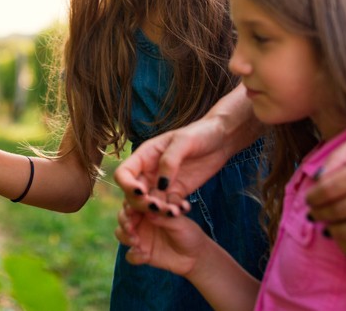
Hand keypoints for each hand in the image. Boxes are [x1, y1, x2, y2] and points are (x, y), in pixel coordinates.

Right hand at [114, 118, 232, 213]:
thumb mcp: (183, 141)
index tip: (141, 192)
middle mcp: (149, 172)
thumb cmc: (200, 133)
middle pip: (133, 195)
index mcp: (144, 156)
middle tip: (158, 208)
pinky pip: (169, 208)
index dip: (127, 185)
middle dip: (142, 204)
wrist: (222, 138)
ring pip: (150, 205)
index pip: (123, 174)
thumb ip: (169, 161)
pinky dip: (174, 212)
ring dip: (158, 212)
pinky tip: (185, 208)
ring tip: (174, 212)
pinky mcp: (177, 193)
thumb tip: (160, 184)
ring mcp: (162, 184)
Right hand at [115, 202, 206, 275]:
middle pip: (123, 215)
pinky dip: (135, 256)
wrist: (195, 256)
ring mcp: (140, 236)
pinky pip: (130, 254)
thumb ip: (164, 216)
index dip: (131, 204)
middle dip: (124, 220)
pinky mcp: (141, 253)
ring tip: (136, 241)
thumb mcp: (180, 222)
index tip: (132, 209)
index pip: (134, 200)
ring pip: (121, 233)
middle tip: (131, 227)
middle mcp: (142, 220)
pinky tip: (146, 257)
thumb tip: (149, 211)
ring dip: (125, 236)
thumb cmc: (189, 232)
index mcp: (150, 207)